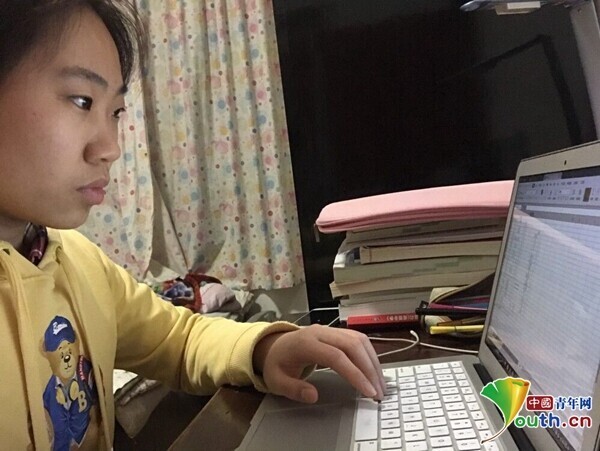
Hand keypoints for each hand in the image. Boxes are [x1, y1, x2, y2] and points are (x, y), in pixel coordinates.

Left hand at [253, 324, 384, 403]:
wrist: (275, 345)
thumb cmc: (278, 364)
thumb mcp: (276, 380)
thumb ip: (293, 389)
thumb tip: (313, 396)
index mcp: (305, 343)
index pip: (336, 356)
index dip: (355, 374)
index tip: (368, 392)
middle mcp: (321, 332)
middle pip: (352, 345)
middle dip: (370, 370)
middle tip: (379, 393)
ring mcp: (330, 330)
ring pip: (359, 340)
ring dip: (373, 362)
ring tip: (380, 385)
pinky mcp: (337, 332)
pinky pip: (358, 339)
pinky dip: (369, 355)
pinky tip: (374, 371)